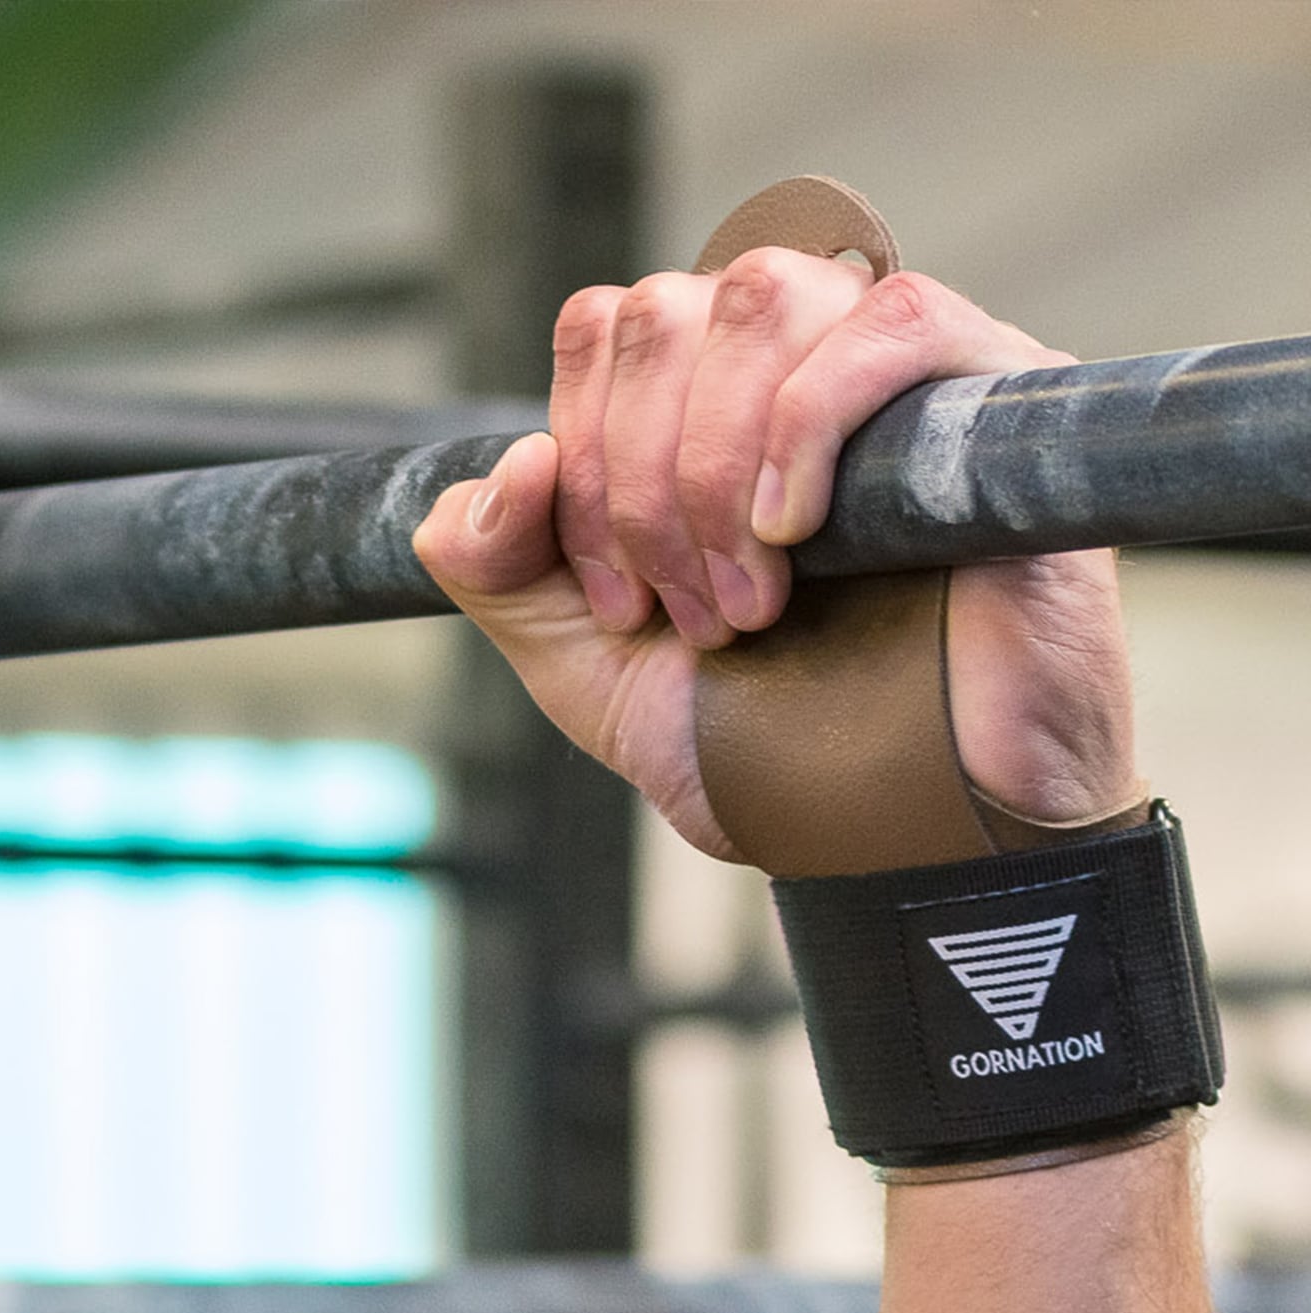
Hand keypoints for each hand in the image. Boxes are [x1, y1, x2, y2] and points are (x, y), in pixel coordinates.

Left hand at [413, 253, 1138, 861]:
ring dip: (718, 466)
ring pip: (764, 298)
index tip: (624, 608)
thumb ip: (502, 569)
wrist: (897, 827)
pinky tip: (794, 530)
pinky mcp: (997, 394)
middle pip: (669, 309)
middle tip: (691, 618)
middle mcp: (796, 358)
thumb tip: (507, 462)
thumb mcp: (585, 665)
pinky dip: (807, 423)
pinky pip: (891, 320)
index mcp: (701, 402)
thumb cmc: (766, 742)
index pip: (604, 328)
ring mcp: (900, 367)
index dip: (585, 461)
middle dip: (646, 484)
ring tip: (752, 601)